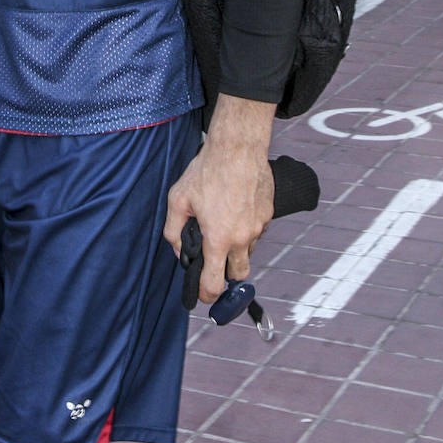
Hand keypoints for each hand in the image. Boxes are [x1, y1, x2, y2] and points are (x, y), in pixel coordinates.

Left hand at [163, 94, 275, 302]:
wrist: (238, 147)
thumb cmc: (207, 171)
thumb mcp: (178, 199)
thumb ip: (174, 231)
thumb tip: (179, 251)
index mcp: (218, 239)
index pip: (215, 284)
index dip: (206, 294)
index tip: (202, 294)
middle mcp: (242, 238)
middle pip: (238, 275)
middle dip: (225, 274)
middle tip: (213, 260)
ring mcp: (259, 227)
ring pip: (248, 252)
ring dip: (235, 248)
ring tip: (222, 223)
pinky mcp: (268, 214)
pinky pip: (256, 232)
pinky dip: (245, 229)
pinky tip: (234, 209)